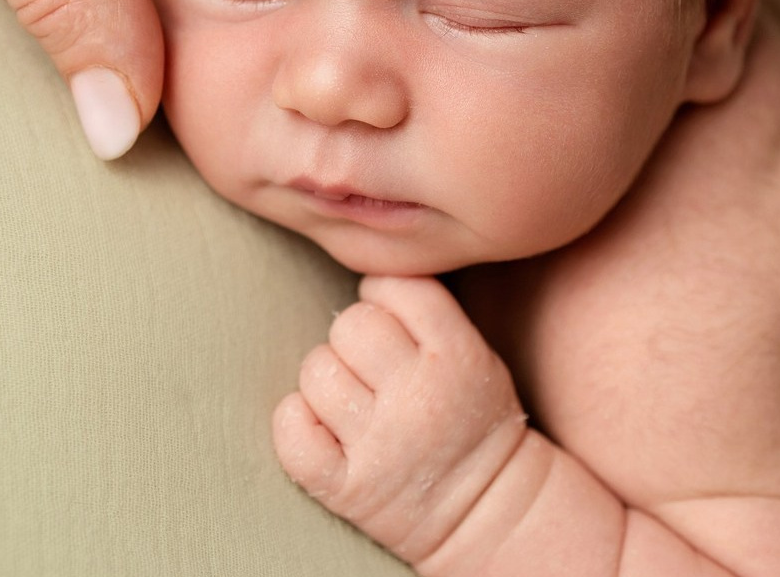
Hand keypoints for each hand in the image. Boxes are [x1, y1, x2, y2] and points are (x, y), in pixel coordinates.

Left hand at [273, 276, 529, 569]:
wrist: (487, 507)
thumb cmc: (471, 414)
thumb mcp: (476, 348)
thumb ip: (425, 308)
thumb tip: (362, 272)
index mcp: (457, 355)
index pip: (395, 286)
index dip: (383, 293)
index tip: (391, 318)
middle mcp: (418, 398)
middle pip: (350, 323)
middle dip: (354, 337)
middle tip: (372, 364)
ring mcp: (379, 446)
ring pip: (316, 370)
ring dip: (326, 379)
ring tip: (354, 399)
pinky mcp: (347, 487)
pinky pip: (291, 431)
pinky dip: (296, 422)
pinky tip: (321, 426)